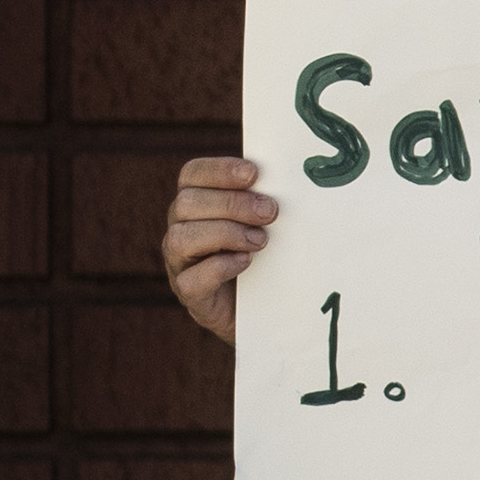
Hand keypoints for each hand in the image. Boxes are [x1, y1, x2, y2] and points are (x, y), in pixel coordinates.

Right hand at [163, 155, 271, 341]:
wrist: (268, 309)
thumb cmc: (269, 255)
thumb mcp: (269, 223)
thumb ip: (269, 199)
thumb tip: (298, 176)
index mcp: (198, 204)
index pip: (192, 175)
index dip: (219, 170)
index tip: (254, 173)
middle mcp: (182, 229)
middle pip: (187, 203)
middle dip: (232, 204)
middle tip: (270, 212)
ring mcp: (181, 264)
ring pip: (181, 238)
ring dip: (225, 234)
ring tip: (260, 241)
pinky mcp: (191, 294)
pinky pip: (190, 280)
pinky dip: (219, 268)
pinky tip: (245, 262)